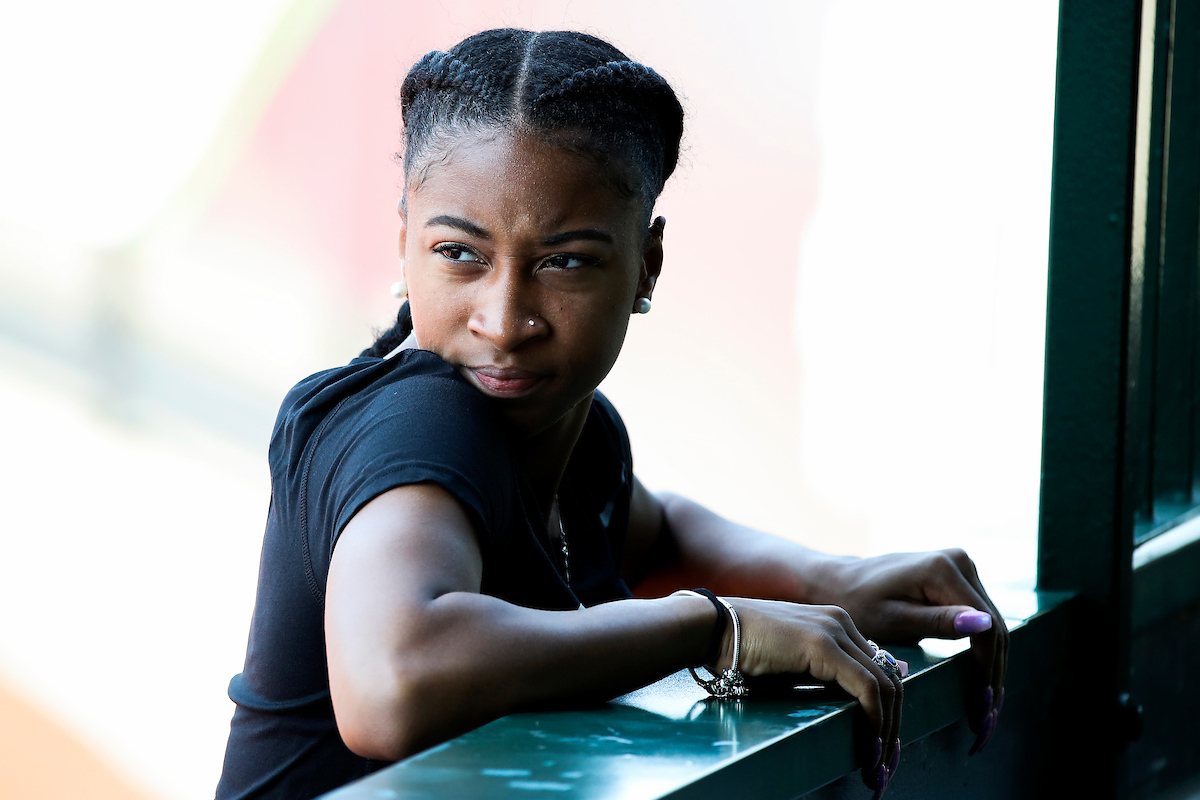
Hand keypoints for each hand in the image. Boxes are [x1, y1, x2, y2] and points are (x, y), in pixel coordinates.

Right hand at [722, 598, 902, 792]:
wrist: (710, 628)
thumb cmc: (740, 652)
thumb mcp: (791, 667)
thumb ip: (822, 678)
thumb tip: (855, 705)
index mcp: (834, 623)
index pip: (877, 669)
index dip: (886, 710)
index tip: (880, 745)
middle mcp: (841, 621)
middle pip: (888, 678)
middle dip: (892, 724)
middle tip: (884, 761)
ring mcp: (833, 629)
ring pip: (885, 685)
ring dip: (885, 728)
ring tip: (875, 762)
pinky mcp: (823, 644)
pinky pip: (866, 687)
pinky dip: (873, 719)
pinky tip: (867, 742)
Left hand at [812, 549, 1008, 753]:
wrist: (841, 581)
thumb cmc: (858, 603)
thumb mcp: (892, 619)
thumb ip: (938, 622)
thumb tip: (984, 624)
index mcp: (942, 568)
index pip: (984, 628)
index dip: (987, 670)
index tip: (982, 706)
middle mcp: (959, 561)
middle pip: (994, 627)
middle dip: (993, 675)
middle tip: (986, 719)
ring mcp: (962, 566)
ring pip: (992, 625)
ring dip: (993, 668)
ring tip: (986, 710)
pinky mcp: (959, 577)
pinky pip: (980, 619)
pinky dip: (983, 652)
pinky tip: (981, 684)